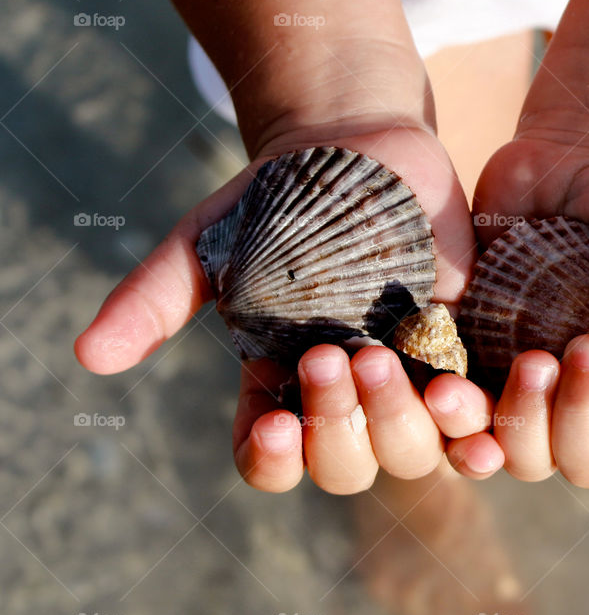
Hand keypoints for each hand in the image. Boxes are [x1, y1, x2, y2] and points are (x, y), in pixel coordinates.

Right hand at [75, 124, 478, 492]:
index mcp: (280, 383)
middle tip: (329, 358)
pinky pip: (472, 410)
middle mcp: (346, 394)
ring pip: (413, 447)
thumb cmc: (275, 199)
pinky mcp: (458, 346)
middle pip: (347, 464)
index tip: (273, 425)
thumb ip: (156, 298)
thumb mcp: (208, 242)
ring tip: (385, 359)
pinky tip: (464, 400)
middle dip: (340, 426)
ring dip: (402, 421)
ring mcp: (406, 374)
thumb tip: (89, 354)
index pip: (271, 456)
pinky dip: (472, 420)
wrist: (358, 151)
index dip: (273, 459)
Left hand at [427, 125, 588, 486]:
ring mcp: (535, 388)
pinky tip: (448, 393)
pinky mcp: (479, 362)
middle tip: (580, 348)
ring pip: (524, 456)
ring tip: (528, 362)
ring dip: (519, 425)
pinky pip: (463, 420)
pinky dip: (456, 420)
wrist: (579, 157)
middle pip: (588, 463)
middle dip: (582, 419)